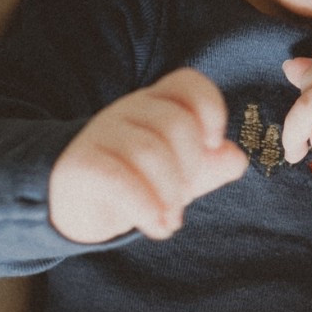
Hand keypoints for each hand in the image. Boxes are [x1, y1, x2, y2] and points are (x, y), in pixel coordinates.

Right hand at [48, 68, 248, 242]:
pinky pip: (120, 179)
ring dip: (171, 194)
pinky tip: (158, 227)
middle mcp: (129, 111)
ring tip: (171, 220)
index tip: (213, 143)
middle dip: (190, 168)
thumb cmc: (134, 183)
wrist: (75, 205)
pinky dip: (147, 208)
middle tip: (183, 199)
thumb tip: (236, 157)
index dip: (211, 109)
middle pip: (175, 124)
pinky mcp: (81, 163)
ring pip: (149, 151)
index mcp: (157, 105)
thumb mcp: (178, 176)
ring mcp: (102, 133)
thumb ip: (211, 166)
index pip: (188, 83)